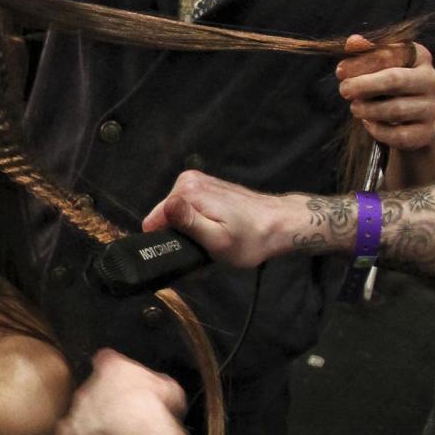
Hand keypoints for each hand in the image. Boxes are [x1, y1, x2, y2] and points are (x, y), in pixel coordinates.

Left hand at [39, 349, 185, 434]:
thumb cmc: (155, 412)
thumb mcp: (168, 387)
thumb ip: (158, 386)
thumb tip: (161, 390)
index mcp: (111, 370)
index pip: (108, 362)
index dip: (116, 373)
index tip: (125, 382)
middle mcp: (88, 394)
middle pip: (89, 396)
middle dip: (103, 407)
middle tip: (124, 422)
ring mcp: (77, 424)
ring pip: (70, 424)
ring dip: (80, 431)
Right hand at [142, 170, 298, 267]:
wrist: (279, 224)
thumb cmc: (250, 238)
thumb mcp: (217, 240)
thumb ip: (188, 224)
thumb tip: (164, 208)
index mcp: (187, 191)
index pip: (155, 219)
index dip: (167, 241)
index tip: (186, 253)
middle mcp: (188, 180)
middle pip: (166, 217)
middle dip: (180, 237)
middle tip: (204, 252)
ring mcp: (197, 182)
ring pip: (177, 215)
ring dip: (190, 232)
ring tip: (212, 243)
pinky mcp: (206, 186)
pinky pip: (189, 209)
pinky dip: (199, 224)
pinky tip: (216, 232)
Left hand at [337, 34, 434, 152]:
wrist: (413, 117)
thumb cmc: (389, 84)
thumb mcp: (378, 65)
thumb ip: (365, 53)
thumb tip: (353, 41)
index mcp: (419, 56)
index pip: (388, 55)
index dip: (361, 63)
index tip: (340, 71)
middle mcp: (430, 79)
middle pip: (395, 80)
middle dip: (364, 85)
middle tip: (343, 90)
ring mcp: (431, 107)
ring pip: (396, 110)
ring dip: (368, 109)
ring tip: (355, 108)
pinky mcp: (426, 132)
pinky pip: (399, 134)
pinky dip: (378, 130)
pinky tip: (369, 123)